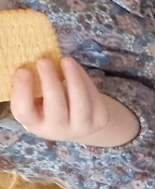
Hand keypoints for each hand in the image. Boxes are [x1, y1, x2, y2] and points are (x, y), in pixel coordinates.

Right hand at [10, 57, 138, 147]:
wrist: (78, 120)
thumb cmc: (48, 103)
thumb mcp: (36, 97)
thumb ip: (34, 84)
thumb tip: (36, 58)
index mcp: (34, 123)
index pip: (24, 111)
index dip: (22, 91)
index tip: (23, 70)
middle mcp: (56, 129)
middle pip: (55, 108)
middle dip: (50, 82)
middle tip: (44, 61)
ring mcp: (80, 128)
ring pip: (80, 104)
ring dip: (73, 79)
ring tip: (65, 60)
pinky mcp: (99, 121)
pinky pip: (94, 98)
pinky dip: (84, 79)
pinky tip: (74, 67)